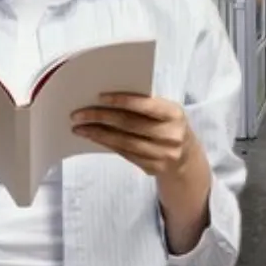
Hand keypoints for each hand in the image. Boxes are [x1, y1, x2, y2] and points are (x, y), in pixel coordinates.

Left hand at [71, 93, 197, 177]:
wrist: (186, 156)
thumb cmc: (167, 124)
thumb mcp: (165, 111)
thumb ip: (145, 104)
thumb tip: (106, 99)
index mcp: (174, 114)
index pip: (146, 106)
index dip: (122, 100)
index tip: (99, 97)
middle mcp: (171, 136)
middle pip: (130, 125)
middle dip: (101, 117)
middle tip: (79, 114)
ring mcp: (163, 155)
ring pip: (124, 142)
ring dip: (98, 134)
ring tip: (79, 127)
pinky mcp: (153, 168)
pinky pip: (124, 154)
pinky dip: (106, 144)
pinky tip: (93, 137)